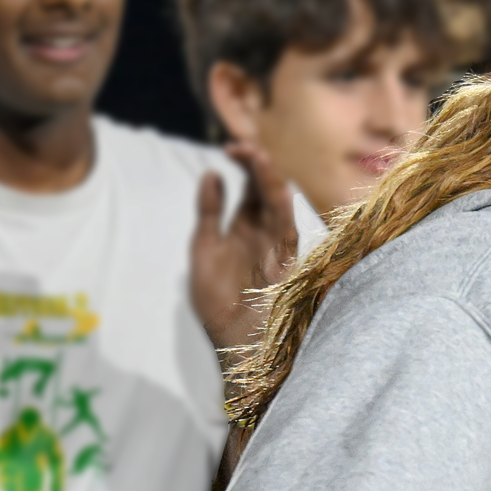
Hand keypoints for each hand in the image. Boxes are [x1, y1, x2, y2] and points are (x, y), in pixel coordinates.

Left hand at [190, 141, 298, 354]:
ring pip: (279, 205)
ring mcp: (278, 248)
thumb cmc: (217, 305)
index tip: (229, 149)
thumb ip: (208, 213)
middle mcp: (264, 235)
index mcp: (244, 231)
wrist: (234, 344)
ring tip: (255, 155)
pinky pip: (287, 228)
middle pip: (267, 191)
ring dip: (269, 179)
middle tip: (242, 146)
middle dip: (258, 166)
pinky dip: (281, 207)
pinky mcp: (288, 264)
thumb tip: (212, 173)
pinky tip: (273, 186)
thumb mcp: (202, 251)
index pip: (250, 190)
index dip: (243, 166)